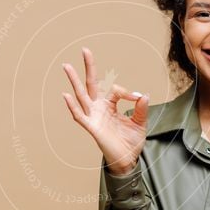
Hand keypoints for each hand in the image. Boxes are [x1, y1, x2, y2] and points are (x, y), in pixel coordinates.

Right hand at [61, 47, 149, 173]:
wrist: (128, 160)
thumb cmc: (131, 142)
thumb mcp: (140, 123)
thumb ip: (141, 109)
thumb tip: (143, 94)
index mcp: (110, 105)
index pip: (115, 89)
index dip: (127, 92)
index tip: (138, 98)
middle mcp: (99, 108)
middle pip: (92, 84)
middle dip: (89, 67)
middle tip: (85, 49)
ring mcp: (94, 117)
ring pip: (82, 95)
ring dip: (74, 81)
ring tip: (66, 66)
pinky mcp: (92, 128)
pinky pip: (80, 116)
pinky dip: (72, 106)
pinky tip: (66, 95)